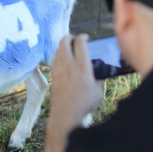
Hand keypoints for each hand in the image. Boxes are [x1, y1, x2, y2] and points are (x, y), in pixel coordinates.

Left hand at [42, 34, 103, 151]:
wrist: (66, 115)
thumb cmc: (84, 104)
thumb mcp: (98, 90)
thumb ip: (99, 77)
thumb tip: (100, 71)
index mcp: (83, 67)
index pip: (80, 42)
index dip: (83, 36)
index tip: (86, 37)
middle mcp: (69, 65)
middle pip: (64, 41)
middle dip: (70, 36)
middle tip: (75, 39)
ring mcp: (58, 69)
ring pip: (58, 49)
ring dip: (63, 45)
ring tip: (70, 48)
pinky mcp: (53, 75)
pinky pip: (54, 59)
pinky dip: (58, 55)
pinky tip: (63, 59)